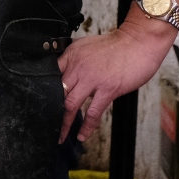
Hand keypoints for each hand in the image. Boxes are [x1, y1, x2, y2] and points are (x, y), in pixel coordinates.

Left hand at [56, 18, 175, 142]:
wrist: (138, 42)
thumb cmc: (116, 45)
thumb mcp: (87, 45)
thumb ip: (75, 59)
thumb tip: (68, 74)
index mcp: (71, 55)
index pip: (51, 73)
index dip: (44, 89)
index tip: (40, 102)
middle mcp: (78, 67)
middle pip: (57, 92)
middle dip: (50, 110)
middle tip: (46, 123)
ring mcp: (92, 79)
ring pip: (70, 104)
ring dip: (64, 123)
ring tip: (59, 136)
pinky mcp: (107, 89)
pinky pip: (93, 112)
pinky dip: (86, 126)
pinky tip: (81, 135)